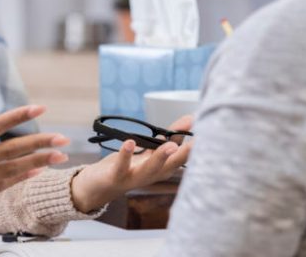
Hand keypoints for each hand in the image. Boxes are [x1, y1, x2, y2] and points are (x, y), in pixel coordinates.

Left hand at [69, 115, 192, 212]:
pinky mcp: (117, 176)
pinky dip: (126, 155)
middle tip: (198, 142)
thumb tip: (190, 119)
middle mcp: (152, 175)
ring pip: (150, 169)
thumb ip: (170, 137)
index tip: (207, 133)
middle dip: (185, 155)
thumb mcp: (151, 151)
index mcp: (162, 168)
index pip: (182, 157)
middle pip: (171, 166)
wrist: (98, 187)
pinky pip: (122, 166)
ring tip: (169, 145)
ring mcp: (135, 177)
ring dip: (161, 157)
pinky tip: (130, 142)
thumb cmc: (127, 167)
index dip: (195, 147)